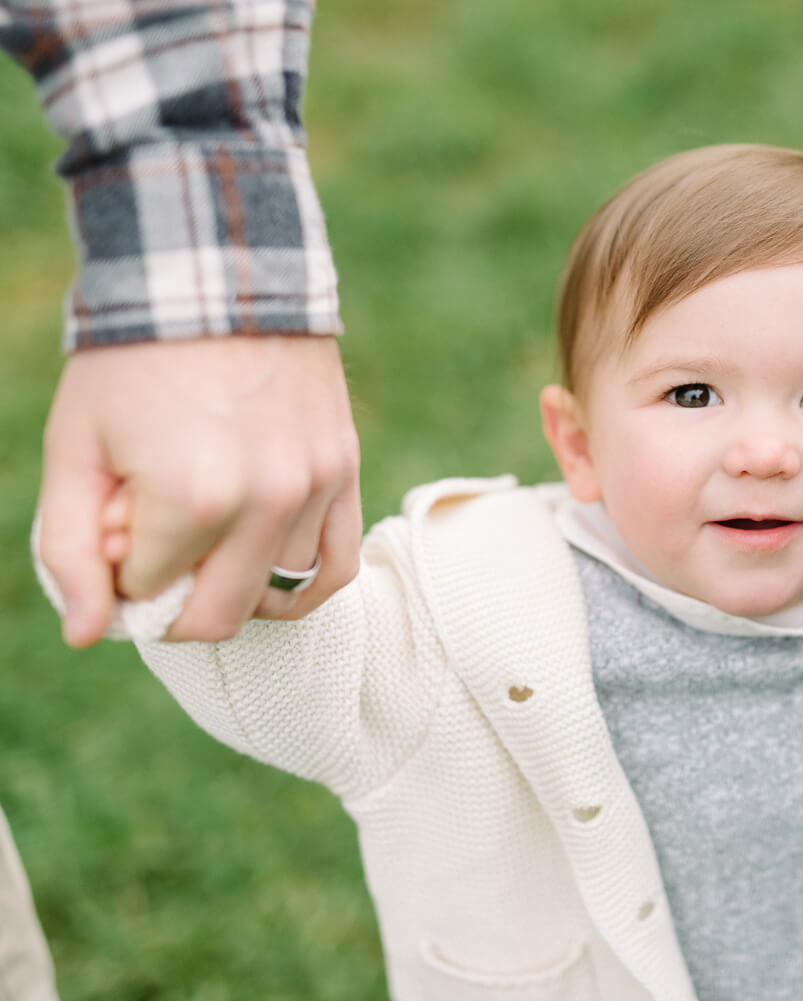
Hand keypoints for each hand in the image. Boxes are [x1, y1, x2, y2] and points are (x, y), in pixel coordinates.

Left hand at [38, 335, 360, 645]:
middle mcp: (266, 502)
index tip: (113, 518)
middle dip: (172, 600)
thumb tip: (88, 635)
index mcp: (191, 499)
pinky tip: (266, 571)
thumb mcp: (75, 446)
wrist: (219, 273)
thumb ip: (69, 548)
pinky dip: (302, 587)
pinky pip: (337, 567)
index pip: (145, 593)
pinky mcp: (345, 470)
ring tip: (207, 529)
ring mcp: (314, 488)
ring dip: (232, 582)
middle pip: (215, 616)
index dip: (117, 566)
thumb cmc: (132, 360)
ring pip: (275, 596)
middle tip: (153, 549)